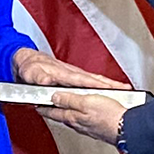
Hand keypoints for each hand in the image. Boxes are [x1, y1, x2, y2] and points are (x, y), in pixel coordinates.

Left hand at [12, 48, 130, 89]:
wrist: (27, 61)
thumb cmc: (29, 67)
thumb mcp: (29, 72)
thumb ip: (37, 77)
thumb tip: (45, 82)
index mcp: (62, 73)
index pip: (82, 79)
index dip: (96, 84)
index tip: (109, 87)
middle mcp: (70, 74)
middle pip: (93, 79)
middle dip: (110, 84)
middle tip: (126, 90)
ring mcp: (72, 77)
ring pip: (93, 81)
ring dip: (108, 86)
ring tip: (123, 92)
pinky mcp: (72, 80)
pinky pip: (89, 84)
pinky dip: (100, 87)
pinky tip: (107, 92)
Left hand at [39, 92, 125, 144]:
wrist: (129, 130)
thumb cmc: (109, 116)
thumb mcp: (85, 102)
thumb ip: (69, 100)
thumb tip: (54, 98)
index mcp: (73, 116)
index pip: (54, 112)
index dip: (44, 108)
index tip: (37, 106)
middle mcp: (79, 124)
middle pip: (63, 116)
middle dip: (55, 111)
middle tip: (46, 108)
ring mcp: (89, 127)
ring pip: (75, 118)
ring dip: (68, 112)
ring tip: (64, 108)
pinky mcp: (100, 128)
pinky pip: (86, 120)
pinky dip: (82, 115)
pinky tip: (86, 113)